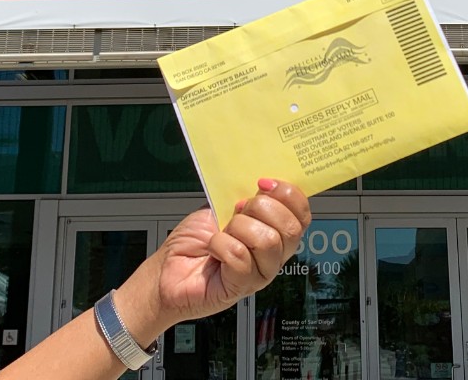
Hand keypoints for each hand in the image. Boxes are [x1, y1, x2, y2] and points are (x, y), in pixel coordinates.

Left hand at [118, 179, 310, 338]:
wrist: (165, 272)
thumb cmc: (191, 243)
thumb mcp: (221, 209)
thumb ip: (244, 198)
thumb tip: (263, 181)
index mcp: (274, 233)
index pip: (302, 214)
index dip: (289, 194)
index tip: (263, 183)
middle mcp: (273, 255)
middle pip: (291, 227)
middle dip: (261, 208)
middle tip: (237, 210)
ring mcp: (260, 274)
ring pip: (268, 241)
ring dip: (238, 228)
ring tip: (222, 233)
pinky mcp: (242, 287)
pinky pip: (240, 256)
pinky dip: (220, 245)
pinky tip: (212, 250)